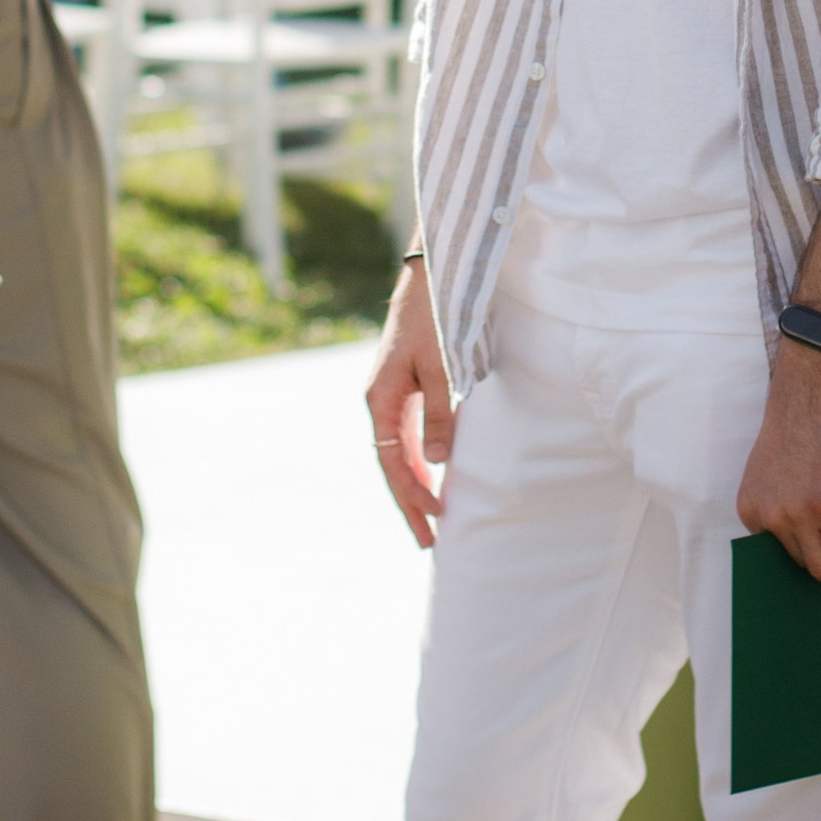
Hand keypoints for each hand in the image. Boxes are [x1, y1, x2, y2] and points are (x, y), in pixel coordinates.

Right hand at [365, 259, 452, 546]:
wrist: (430, 278)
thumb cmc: (434, 317)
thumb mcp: (439, 365)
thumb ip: (439, 413)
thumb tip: (437, 461)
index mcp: (381, 399)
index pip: (392, 461)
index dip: (412, 492)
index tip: (435, 518)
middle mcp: (380, 402)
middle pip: (392, 464)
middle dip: (410, 502)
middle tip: (428, 541)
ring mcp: (390, 397)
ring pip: (398, 453)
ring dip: (414, 486)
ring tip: (430, 520)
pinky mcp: (404, 390)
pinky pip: (406, 437)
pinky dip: (418, 462)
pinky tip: (432, 478)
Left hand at [737, 341, 820, 594]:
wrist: (814, 386)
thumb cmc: (799, 417)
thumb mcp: (773, 468)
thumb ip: (781, 500)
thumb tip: (807, 530)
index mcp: (750, 508)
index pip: (776, 554)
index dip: (803, 564)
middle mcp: (767, 517)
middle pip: (801, 562)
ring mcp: (796, 514)